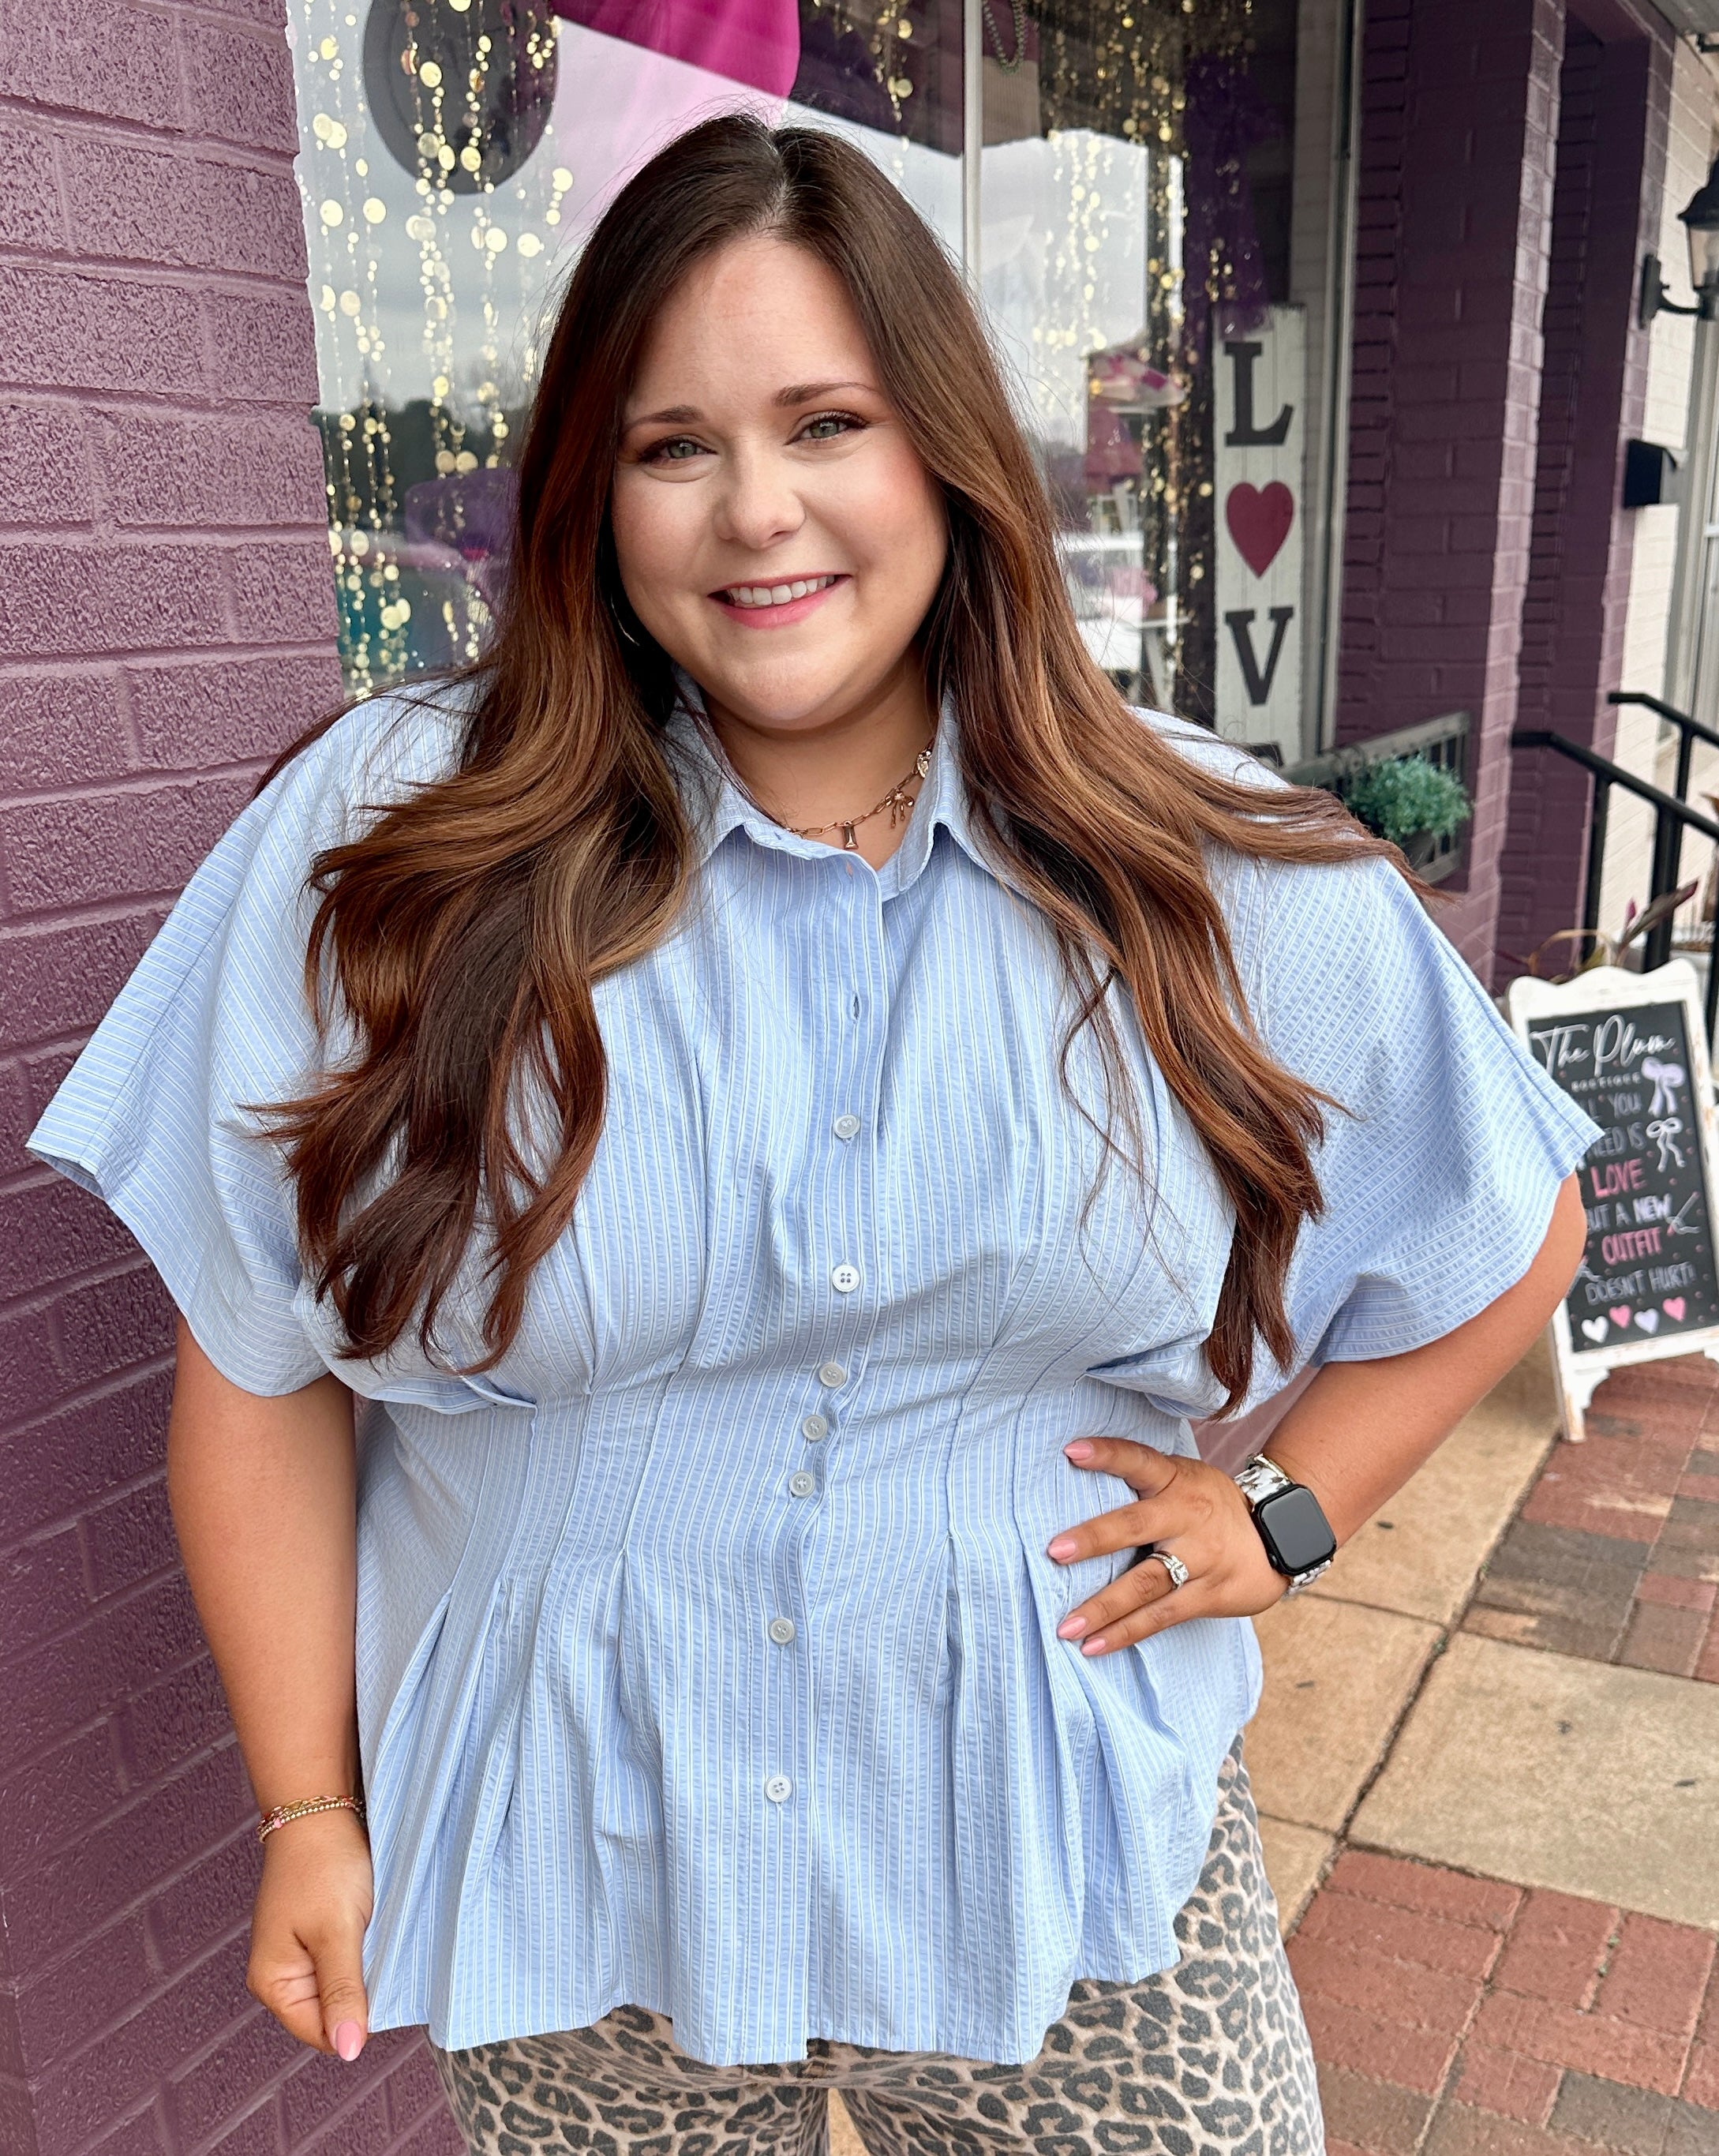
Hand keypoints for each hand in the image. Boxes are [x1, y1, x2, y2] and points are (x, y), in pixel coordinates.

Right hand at [247, 1808, 374, 2058]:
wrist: (317, 1809)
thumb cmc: (322, 1865)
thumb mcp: (337, 1930)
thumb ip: (343, 1990)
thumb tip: (349, 2049)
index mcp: (273, 1985)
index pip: (323, 2034)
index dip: (357, 2018)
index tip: (381, 1981)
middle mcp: (281, 1977)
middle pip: (333, 2013)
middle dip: (361, 1992)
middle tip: (379, 1951)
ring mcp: (298, 1956)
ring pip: (342, 1986)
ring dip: (364, 1969)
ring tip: (375, 1935)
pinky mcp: (317, 1936)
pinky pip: (345, 1961)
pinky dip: (364, 1950)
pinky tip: (374, 1927)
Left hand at [1046, 1438, 1289, 1654]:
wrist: (1280, 1537)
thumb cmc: (1211, 1504)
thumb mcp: (1186, 1478)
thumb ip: (1145, 1480)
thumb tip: (1075, 1474)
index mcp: (1177, 1480)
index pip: (1139, 1460)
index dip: (1108, 1454)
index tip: (1072, 1452)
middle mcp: (1186, 1516)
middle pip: (1137, 1526)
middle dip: (1095, 1538)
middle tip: (1056, 1551)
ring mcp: (1200, 1558)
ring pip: (1145, 1584)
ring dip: (1103, 1607)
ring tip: (1066, 1625)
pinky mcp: (1207, 1595)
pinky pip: (1160, 1617)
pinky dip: (1125, 1633)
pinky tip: (1093, 1646)